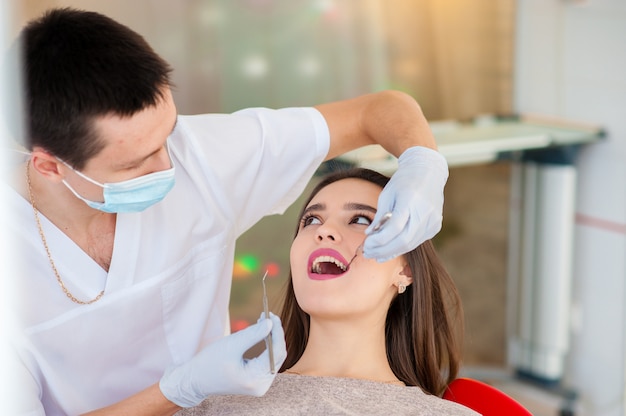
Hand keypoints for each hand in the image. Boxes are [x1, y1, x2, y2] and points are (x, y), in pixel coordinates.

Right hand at [159, 313, 286, 407]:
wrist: (195, 380)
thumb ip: (253, 334)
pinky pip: (267, 360)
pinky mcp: (256, 379)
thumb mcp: (231, 345)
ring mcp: (259, 384)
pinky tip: (263, 332)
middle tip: (269, 315)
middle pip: (278, 355)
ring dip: (271, 338)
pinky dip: (266, 345)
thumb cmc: (209, 363)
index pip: (276, 353)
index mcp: (255, 380)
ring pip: (274, 357)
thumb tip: (271, 323)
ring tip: (264, 320)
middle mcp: (261, 385)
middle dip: (275, 334)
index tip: (273, 315)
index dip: (277, 332)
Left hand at [363, 146, 448, 261]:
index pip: (394, 228)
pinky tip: (389, 250)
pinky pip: (416, 241)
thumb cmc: (403, 182)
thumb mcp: (387, 194)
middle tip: (368, 254)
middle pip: (403, 241)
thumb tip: (370, 235)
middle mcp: (424, 213)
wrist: (428, 172)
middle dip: (383, 250)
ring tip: (376, 255)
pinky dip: (401, 247)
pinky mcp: (435, 226)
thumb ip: (380, 216)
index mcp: (410, 201)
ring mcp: (432, 221)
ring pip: (410, 244)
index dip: (379, 240)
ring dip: (391, 252)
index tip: (366, 244)